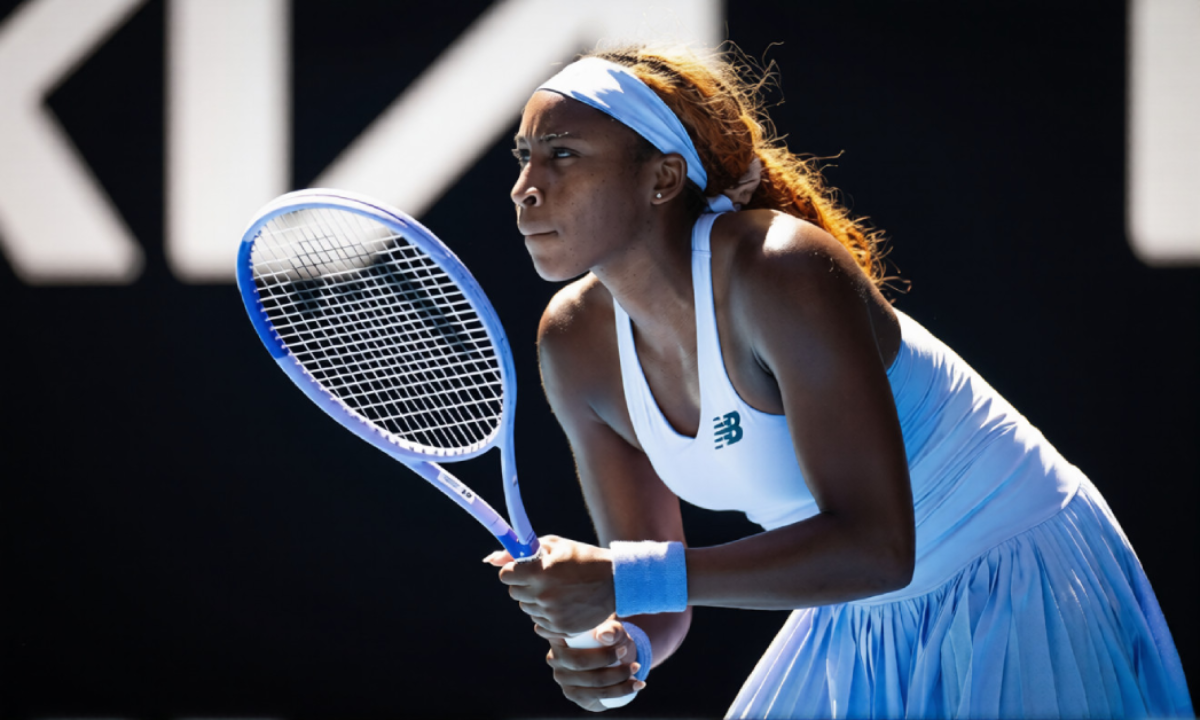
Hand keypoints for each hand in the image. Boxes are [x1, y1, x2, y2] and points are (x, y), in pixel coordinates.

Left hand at [484, 535, 614, 634]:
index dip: (514, 571)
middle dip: (524, 585)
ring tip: (557, 591)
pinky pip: (539, 624)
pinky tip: (561, 605)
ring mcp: (552, 614)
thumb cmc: (582, 558)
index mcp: (540, 571)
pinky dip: (546, 615)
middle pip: (515, 593)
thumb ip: (522, 551)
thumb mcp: (554, 545)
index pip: (506, 576)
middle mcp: (543, 594)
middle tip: (543, 579)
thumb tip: (491, 559)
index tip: (524, 569)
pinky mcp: (561, 628)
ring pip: (527, 609)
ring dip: (536, 600)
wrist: (614, 581)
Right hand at [538, 616, 646, 711]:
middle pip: (580, 662)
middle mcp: (554, 658)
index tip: (621, 646)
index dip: (591, 643)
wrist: (617, 652)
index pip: (568, 641)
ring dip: (619, 678)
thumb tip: (604, 637)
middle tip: (628, 653)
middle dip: (608, 660)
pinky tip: (636, 684)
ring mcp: (563, 679)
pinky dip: (620, 691)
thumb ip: (612, 629)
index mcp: (557, 636)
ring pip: (592, 682)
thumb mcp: (614, 628)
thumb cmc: (611, 634)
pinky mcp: (575, 695)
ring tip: (636, 668)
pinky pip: (597, 696)